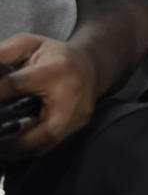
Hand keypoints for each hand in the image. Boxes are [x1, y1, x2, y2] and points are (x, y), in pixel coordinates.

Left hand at [0, 34, 97, 158]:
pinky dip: (25, 150)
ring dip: (12, 149)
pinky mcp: (78, 127)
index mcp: (57, 69)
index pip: (17, 84)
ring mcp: (77, 115)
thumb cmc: (54, 55)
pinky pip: (46, 147)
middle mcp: (71, 96)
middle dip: (5, 138)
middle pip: (33, 131)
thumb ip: (3, 53)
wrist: (91, 65)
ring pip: (39, 145)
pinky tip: (10, 145)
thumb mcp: (29, 44)